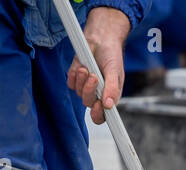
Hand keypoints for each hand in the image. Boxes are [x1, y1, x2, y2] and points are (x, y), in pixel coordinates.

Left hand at [67, 6, 130, 124]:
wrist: (100, 38)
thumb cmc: (111, 55)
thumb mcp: (115, 71)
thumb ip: (112, 88)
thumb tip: (109, 105)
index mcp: (109, 96)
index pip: (103, 115)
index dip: (99, 114)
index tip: (98, 107)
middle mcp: (97, 94)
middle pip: (89, 103)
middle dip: (89, 91)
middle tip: (94, 76)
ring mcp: (85, 86)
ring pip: (78, 93)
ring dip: (82, 80)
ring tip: (87, 68)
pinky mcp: (76, 78)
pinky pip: (71, 84)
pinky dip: (74, 75)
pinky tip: (81, 66)